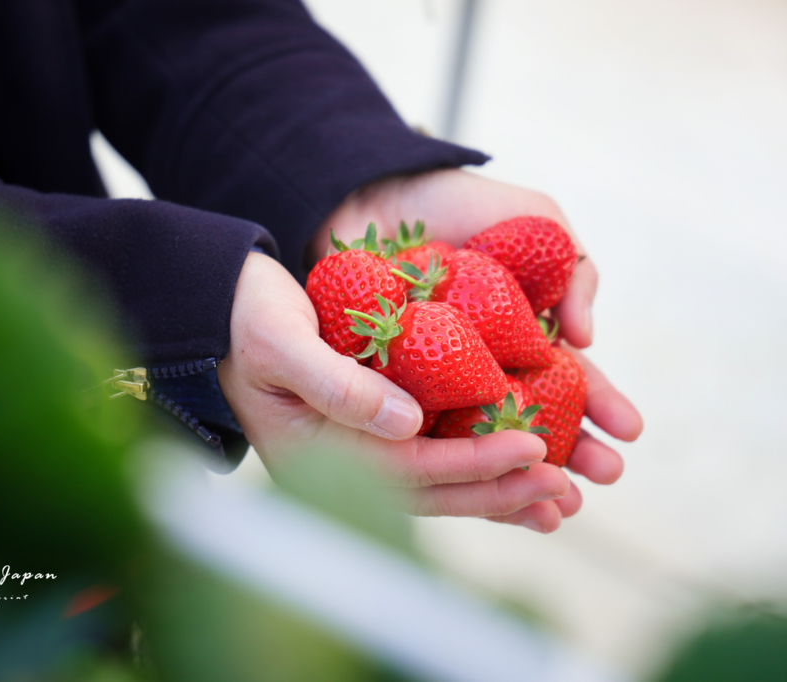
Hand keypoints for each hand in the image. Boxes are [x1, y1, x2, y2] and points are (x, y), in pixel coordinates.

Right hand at [218, 252, 574, 530]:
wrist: (221, 305)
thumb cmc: (244, 317)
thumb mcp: (281, 341)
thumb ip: (338, 383)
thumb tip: (408, 423)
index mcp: (310, 454)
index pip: (406, 469)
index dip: (473, 461)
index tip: (534, 448)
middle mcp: (334, 466)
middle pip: (428, 491)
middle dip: (498, 490)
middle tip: (563, 490)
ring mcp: (349, 452)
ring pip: (432, 483)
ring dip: (492, 490)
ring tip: (554, 498)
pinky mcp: (365, 429)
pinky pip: (426, 456)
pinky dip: (470, 462)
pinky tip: (512, 465)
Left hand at [310, 169, 643, 529]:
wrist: (377, 190)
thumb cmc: (461, 204)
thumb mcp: (538, 223)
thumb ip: (575, 271)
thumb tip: (585, 339)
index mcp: (523, 333)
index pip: (569, 379)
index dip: (600, 404)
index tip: (630, 431)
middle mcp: (484, 365)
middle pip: (532, 418)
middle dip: (571, 451)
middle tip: (600, 480)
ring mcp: (436, 379)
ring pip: (479, 436)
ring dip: (514, 471)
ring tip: (548, 502)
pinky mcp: (386, 384)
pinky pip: (416, 427)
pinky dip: (441, 455)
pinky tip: (469, 480)